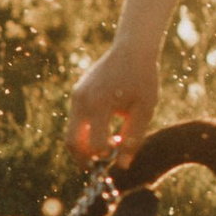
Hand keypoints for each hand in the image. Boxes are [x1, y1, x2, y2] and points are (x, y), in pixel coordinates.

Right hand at [68, 35, 160, 165]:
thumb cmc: (143, 79)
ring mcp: (76, 97)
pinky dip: (85, 133)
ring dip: (84, 147)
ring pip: (71, 134)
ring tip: (105, 148)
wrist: (132, 49)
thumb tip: (122, 165)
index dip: (105, 156)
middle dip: (84, 159)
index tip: (118, 154)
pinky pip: (75, 121)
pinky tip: (104, 130)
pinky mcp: (77, 94)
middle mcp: (82, 102)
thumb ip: (133, 139)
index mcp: (99, 105)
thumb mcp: (144, 110)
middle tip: (99, 166)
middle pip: (72, 143)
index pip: (94, 144)